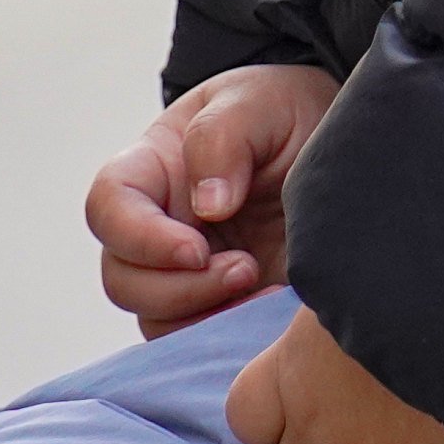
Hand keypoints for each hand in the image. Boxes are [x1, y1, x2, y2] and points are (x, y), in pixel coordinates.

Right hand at [88, 63, 341, 335]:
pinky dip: (228, 334)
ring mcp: (186, 271)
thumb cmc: (283, 112)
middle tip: (245, 269)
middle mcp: (158, 227)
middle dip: (179, 287)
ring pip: (155, 318)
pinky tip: (271, 310)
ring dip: (204, 317)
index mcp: (152, 171)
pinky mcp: (222, 303)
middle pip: (122, 279)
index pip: (107, 208)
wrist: (335, 144)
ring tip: (263, 288)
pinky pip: (199, 339)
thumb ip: (222, 138)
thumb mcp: (258, 103)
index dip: (139, 239)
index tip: (196, 248)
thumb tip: (207, 207)